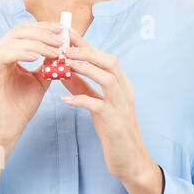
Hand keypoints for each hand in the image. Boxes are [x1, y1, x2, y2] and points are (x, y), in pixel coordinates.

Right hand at [0, 20, 65, 150]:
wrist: (7, 129)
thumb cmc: (21, 106)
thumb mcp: (40, 80)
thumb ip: (48, 64)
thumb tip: (63, 48)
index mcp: (6, 54)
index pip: (24, 31)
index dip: (44, 28)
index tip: (64, 31)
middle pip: (19, 31)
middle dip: (43, 33)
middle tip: (62, 39)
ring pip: (13, 40)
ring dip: (38, 43)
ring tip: (56, 51)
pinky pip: (5, 55)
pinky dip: (23, 52)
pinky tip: (38, 57)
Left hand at [58, 31, 161, 193]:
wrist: (130, 160)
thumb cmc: (113, 131)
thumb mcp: (97, 104)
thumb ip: (81, 87)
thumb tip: (63, 70)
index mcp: (120, 84)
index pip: (104, 58)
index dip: (86, 45)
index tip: (67, 33)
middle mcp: (124, 91)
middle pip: (109, 62)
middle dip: (88, 51)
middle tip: (65, 44)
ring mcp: (122, 106)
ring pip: (107, 79)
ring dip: (86, 69)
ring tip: (66, 63)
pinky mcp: (115, 123)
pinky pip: (98, 106)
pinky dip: (81, 100)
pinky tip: (65, 100)